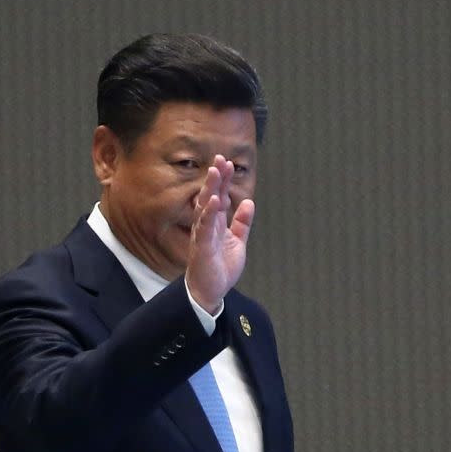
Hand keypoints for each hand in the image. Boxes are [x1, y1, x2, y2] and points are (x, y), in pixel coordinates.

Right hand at [184, 155, 254, 313]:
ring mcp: (203, 235)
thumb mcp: (237, 242)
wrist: (210, 292)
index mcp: (215, 224)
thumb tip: (247, 202)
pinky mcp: (202, 247)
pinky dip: (209, 213)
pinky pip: (205, 227)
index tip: (228, 163)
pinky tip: (214, 200)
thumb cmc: (220, 268)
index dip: (223, 181)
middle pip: (210, 197)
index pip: (219, 197)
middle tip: (220, 159)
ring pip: (205, 207)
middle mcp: (206, 226)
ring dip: (210, 189)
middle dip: (215, 178)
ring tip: (215, 172)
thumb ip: (241, 223)